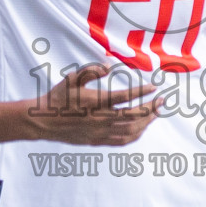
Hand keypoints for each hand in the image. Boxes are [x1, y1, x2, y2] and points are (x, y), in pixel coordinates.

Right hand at [29, 64, 157, 145]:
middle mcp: (100, 119)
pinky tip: (141, 128)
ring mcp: (99, 132)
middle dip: (151, 108)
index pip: (126, 97)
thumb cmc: (57, 97)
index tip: (154, 86)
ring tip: (156, 113)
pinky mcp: (97, 141)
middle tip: (163, 100)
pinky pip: (122, 141)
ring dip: (146, 122)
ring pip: (131, 130)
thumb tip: (109, 65)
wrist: (43, 122)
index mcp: (96, 102)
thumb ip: (91, 71)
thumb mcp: (71, 79)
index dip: (142, 91)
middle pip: (134, 116)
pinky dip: (135, 135)